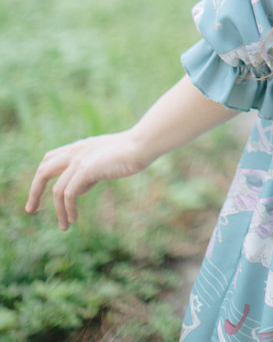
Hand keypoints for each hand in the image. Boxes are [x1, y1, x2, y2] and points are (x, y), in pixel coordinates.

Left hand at [25, 130, 148, 230]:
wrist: (141, 144)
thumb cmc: (130, 152)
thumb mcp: (105, 159)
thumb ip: (90, 170)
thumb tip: (79, 189)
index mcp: (79, 147)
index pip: (50, 158)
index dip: (41, 176)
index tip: (39, 193)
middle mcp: (75, 151)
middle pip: (43, 170)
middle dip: (34, 191)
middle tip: (31, 210)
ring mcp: (80, 160)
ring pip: (56, 190)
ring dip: (58, 211)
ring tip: (64, 226)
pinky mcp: (86, 170)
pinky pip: (68, 194)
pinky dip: (68, 209)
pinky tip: (73, 219)